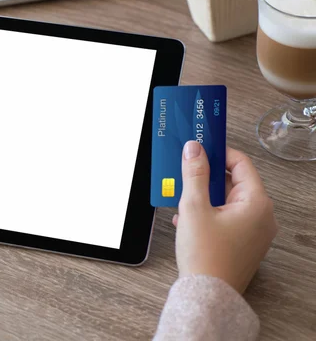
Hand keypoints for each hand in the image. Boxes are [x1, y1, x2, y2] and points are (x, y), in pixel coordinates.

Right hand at [172, 141, 277, 293]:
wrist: (207, 295)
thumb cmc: (205, 255)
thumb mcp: (194, 207)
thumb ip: (194, 174)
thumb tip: (195, 148)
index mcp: (256, 203)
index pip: (241, 163)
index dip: (219, 152)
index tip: (200, 147)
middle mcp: (261, 216)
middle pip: (234, 182)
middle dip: (207, 175)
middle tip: (187, 168)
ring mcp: (254, 231)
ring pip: (228, 200)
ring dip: (204, 195)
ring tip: (181, 195)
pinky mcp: (243, 243)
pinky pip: (226, 217)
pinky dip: (208, 212)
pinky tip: (186, 216)